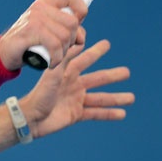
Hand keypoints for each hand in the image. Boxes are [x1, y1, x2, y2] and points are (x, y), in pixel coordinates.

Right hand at [0, 0, 87, 70]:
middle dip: (72, 41)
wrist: (2, 54)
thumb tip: (81, 36)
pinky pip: (55, 45)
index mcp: (45, 3)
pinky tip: (52, 63)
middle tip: (62, 51)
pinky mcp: (30, 31)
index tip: (76, 28)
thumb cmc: (27, 45)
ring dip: (63, 53)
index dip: (81, 11)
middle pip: (72, 22)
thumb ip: (64, 29)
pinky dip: (57, 58)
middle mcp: (40, 8)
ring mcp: (34, 18)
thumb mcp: (47, 32)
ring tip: (55, 58)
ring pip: (65, 36)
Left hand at [19, 39, 134, 138]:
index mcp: (67, 74)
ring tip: (131, 98)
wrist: (30, 118)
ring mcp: (75, 100)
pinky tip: (122, 114)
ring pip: (100, 98)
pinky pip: (96, 113)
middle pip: (97, 79)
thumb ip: (64, 60)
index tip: (106, 44)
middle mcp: (73, 86)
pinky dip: (109, 114)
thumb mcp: (52, 75)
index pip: (84, 59)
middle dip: (112, 76)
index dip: (95, 52)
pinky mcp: (75, 114)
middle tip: (127, 72)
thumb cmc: (38, 95)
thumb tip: (74, 42)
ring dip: (116, 98)